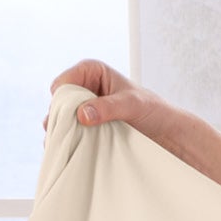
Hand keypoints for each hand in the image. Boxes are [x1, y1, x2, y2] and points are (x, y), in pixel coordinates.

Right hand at [48, 58, 182, 148]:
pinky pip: (68, 131)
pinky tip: (70, 149)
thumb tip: (82, 114)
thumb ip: (107, 107)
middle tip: (64, 133)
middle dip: (59, 117)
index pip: (65, 81)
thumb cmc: (151, 110)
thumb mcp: (131, 105)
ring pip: (60, 118)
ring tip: (66, 144)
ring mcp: (83, 107)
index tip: (70, 115)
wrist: (162, 130)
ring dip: (61, 131)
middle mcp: (85, 87)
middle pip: (59, 102)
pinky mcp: (85, 125)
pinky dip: (67, 140)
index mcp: (93, 71)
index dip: (63, 98)